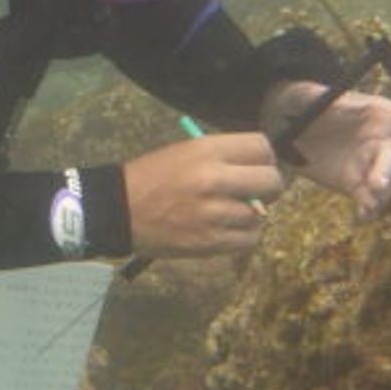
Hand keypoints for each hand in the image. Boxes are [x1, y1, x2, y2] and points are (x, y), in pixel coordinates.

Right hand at [123, 132, 285, 258]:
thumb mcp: (185, 152)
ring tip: (230, 213)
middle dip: (268, 187)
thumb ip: (222, 158)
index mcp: (207, 150)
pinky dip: (243, 236)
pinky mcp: (211, 241)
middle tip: (255, 192)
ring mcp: (215, 213)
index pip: (262, 147)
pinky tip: (227, 229)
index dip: (264, 158)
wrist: (118, 210)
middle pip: (272, 181)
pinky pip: (249, 240)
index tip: (257, 166)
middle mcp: (215, 179)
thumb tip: (258, 169)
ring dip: (251, 215)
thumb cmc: (151, 177)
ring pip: (262, 215)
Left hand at [263, 82, 390, 215]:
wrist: (284, 124)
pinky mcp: (354, 183)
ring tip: (366, 203)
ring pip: (388, 184)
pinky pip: (370, 200)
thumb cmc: (301, 100)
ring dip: (380, 195)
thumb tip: (328, 102)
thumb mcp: (307, 94)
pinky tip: (363, 215)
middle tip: (376, 183)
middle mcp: (381, 139)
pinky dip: (370, 210)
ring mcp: (369, 164)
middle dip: (390, 172)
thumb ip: (320, 100)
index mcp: (380, 113)